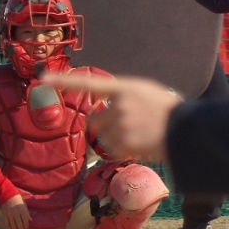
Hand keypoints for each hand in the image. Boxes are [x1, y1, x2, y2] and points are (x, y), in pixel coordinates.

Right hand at [1, 194, 30, 228]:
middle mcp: (16, 213)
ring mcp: (10, 214)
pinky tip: (10, 228)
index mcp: (22, 210)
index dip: (26, 225)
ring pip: (13, 224)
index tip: (26, 227)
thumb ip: (27, 213)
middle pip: (19, 224)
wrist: (8, 195)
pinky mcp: (4, 214)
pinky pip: (6, 222)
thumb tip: (30, 220)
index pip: (25, 220)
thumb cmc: (18, 199)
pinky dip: (8, 226)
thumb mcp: (24, 205)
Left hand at [41, 72, 181, 161]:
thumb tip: (107, 104)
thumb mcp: (145, 91)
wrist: (185, 127)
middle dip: (102, 127)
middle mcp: (118, 105)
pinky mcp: (124, 143)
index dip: (65, 81)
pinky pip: (114, 150)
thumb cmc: (167, 108)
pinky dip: (123, 150)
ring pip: (104, 138)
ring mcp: (121, 125)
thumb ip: (124, 95)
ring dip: (115, 140)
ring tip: (138, 135)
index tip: (43, 77)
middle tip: (121, 128)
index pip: (88, 83)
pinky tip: (140, 144)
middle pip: (93, 120)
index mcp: (124, 88)